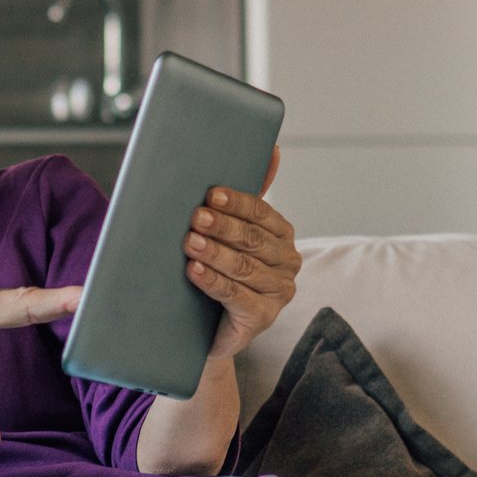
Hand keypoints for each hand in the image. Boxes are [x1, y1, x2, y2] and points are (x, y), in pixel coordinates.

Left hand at [184, 146, 300, 360]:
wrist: (205, 327)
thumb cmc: (218, 270)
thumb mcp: (230, 234)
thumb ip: (248, 198)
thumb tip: (274, 149)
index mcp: (282, 235)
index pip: (262, 213)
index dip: (238, 203)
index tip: (211, 194)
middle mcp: (288, 263)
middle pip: (253, 240)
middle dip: (223, 227)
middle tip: (195, 217)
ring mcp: (279, 292)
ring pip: (244, 267)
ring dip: (215, 253)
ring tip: (189, 242)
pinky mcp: (263, 318)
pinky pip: (236, 295)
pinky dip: (213, 281)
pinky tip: (194, 271)